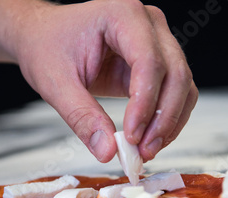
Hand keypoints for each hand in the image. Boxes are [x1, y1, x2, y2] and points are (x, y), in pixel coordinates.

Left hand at [11, 0, 197, 161]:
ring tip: (145, 150)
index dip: (145, 103)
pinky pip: (174, 92)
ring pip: (182, 85)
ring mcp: (156, 42)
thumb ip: (82, 117)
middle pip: (175, 74)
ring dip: (169, 122)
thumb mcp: (56, 83)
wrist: (44, 37)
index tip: (131, 137)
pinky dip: (166, 119)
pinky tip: (148, 139)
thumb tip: (107, 150)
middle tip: (142, 151)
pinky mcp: (155, 63)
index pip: (149, 61)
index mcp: (122, 15)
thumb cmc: (47, 46)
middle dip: (162, 118)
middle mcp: (148, 25)